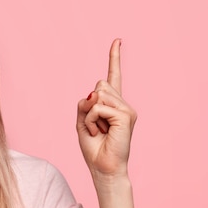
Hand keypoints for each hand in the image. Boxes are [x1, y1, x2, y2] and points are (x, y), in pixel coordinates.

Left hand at [76, 39, 136, 180]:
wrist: (103, 168)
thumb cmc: (93, 146)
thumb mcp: (81, 121)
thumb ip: (84, 103)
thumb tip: (95, 92)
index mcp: (112, 103)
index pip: (113, 76)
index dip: (114, 57)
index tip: (118, 40)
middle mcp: (122, 104)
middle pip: (98, 85)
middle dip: (88, 105)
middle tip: (94, 126)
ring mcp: (126, 109)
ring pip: (97, 95)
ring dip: (88, 115)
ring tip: (98, 130)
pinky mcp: (126, 116)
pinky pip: (97, 107)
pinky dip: (91, 120)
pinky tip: (101, 132)